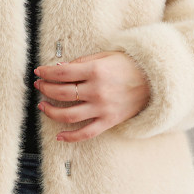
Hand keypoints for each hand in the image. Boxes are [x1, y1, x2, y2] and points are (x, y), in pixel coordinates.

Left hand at [33, 51, 149, 141]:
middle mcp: (97, 91)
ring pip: (68, 115)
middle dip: (45, 89)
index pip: (62, 73)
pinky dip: (70, 137)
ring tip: (43, 106)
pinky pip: (85, 133)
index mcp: (95, 71)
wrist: (155, 80)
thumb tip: (57, 68)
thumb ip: (82, 62)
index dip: (46, 73)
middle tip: (39, 86)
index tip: (38, 72)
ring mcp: (102, 108)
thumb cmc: (129, 65)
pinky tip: (58, 136)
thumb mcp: (105, 56)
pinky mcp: (108, 121)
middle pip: (61, 94)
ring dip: (50, 111)